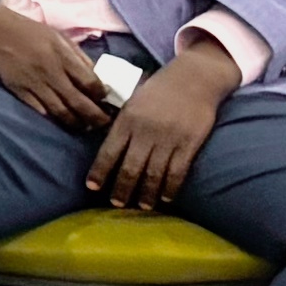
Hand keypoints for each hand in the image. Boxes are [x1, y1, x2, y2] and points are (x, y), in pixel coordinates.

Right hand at [0, 0, 117, 132]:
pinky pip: (41, 111)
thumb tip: (97, 77)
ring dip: (76, 123)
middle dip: (96, 117)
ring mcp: (35, 84)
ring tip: (84, 126)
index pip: (92, 84)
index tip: (107, 101)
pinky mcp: (20, 91)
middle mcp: (52, 73)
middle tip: (104, 123)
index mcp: (64, 56)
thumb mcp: (58, 37)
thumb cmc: (28, 31)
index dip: (103, 96)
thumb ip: (78, 57)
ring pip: (62, 112)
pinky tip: (61, 120)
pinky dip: (54, 118)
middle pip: (80, 103)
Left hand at [94, 50, 236, 210]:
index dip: (99, 171)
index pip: (109, 151)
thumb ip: (120, 122)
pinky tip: (165, 197)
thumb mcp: (132, 100)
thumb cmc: (158, 90)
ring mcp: (169, 139)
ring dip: (146, 193)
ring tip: (141, 206)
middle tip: (116, 204)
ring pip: (154, 173)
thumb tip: (101, 140)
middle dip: (122, 188)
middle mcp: (146, 132)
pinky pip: (178, 171)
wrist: (194, 79)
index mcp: (128, 120)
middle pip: (130, 167)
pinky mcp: (190, 144)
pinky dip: (170, 187)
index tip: (91, 186)